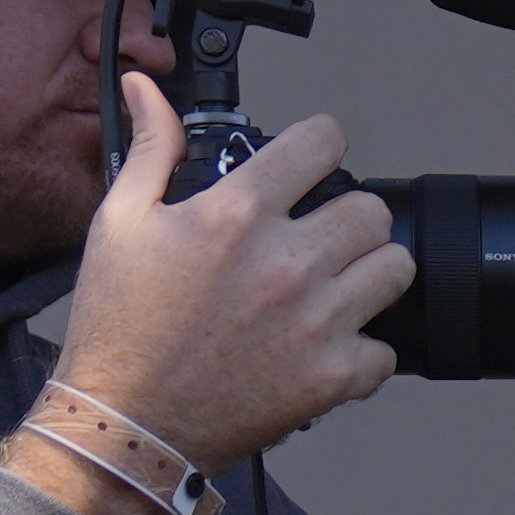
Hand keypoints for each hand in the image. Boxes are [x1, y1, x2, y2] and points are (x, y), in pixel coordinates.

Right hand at [44, 74, 413, 470]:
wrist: (127, 423)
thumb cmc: (119, 327)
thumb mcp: (120, 223)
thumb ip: (151, 150)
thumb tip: (149, 90)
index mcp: (236, 215)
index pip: (322, 142)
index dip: (322, 144)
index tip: (316, 159)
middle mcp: (286, 262)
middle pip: (372, 210)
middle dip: (349, 217)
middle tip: (322, 237)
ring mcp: (317, 322)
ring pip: (395, 270)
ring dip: (370, 274)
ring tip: (334, 287)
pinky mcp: (333, 376)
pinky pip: (385, 350)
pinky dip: (364, 351)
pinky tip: (325, 347)